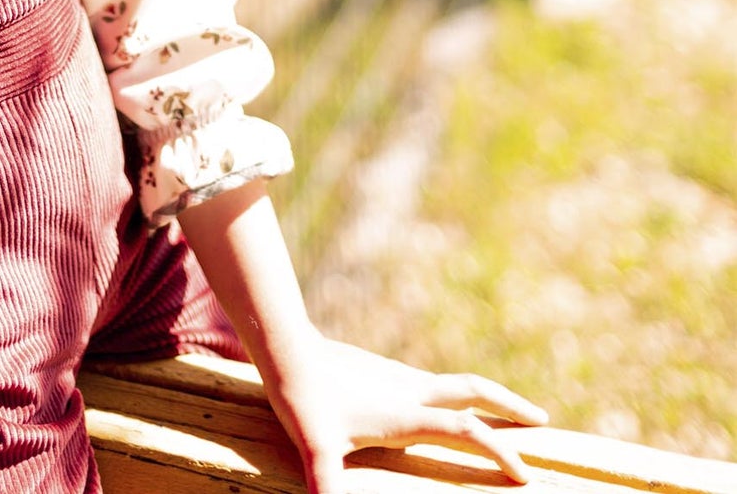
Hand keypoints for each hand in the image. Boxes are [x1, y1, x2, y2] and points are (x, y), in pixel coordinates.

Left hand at [264, 334, 547, 493]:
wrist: (286, 349)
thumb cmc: (303, 400)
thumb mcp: (316, 447)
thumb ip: (325, 482)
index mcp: (405, 414)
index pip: (465, 431)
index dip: (498, 451)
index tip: (524, 473)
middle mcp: (410, 391)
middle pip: (473, 390)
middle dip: (510, 405)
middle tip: (542, 420)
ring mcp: (399, 377)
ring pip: (455, 383)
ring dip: (486, 396)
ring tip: (507, 413)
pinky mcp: (386, 372)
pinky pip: (434, 383)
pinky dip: (458, 394)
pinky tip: (452, 406)